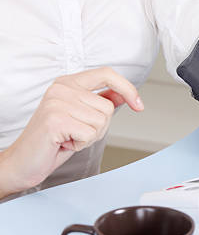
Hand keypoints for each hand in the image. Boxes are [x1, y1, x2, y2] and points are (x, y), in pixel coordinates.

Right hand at [0, 67, 142, 197]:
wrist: (23, 161)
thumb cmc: (53, 140)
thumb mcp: (82, 117)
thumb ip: (100, 102)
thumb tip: (124, 95)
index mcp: (68, 83)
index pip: (107, 73)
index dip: (127, 88)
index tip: (138, 105)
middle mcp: (61, 88)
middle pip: (108, 107)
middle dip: (99, 127)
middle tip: (76, 132)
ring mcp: (57, 102)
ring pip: (101, 122)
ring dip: (90, 137)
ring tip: (69, 137)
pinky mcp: (56, 119)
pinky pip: (90, 134)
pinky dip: (81, 144)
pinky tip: (64, 143)